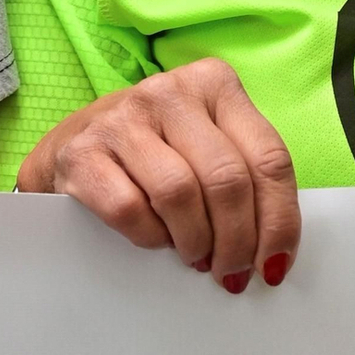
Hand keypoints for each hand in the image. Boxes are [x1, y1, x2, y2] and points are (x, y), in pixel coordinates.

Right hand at [17, 59, 299, 292]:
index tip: (274, 263)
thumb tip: (274, 250)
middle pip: (227, 179)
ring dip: (195, 242)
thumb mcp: (209, 147)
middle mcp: (167, 90)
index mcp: (212, 83)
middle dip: (237, 242)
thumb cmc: (158, 153)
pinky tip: (154, 237)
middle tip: (231, 271)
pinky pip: (130, 209)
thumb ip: (246, 177)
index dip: (279, 222)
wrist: (75, 146)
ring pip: (180, 193)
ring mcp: (121, 116)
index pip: (268, 157)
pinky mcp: (81, 151)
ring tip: (195, 255)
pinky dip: (150, 237)